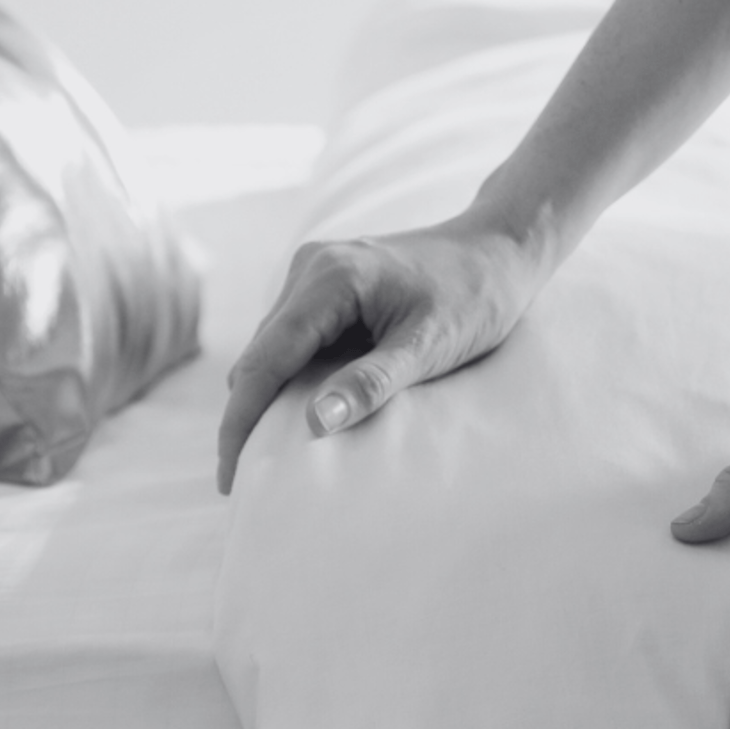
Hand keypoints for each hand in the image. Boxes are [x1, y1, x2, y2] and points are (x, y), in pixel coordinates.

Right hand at [216, 210, 545, 493]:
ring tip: (269, 455)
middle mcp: (311, 267)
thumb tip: (313, 424)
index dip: (241, 421)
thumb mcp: (429, 346)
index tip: (231, 478)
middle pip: (259, 354)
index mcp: (330, 278)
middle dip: (247, 415)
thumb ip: (371, 383)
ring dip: (268, 397)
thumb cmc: (474, 296)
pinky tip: (303, 412)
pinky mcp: (327, 283)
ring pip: (272, 347)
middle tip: (245, 479)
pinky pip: (294, 337)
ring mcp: (316, 271)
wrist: (498, 249)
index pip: (265, 359)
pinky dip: (292, 376)